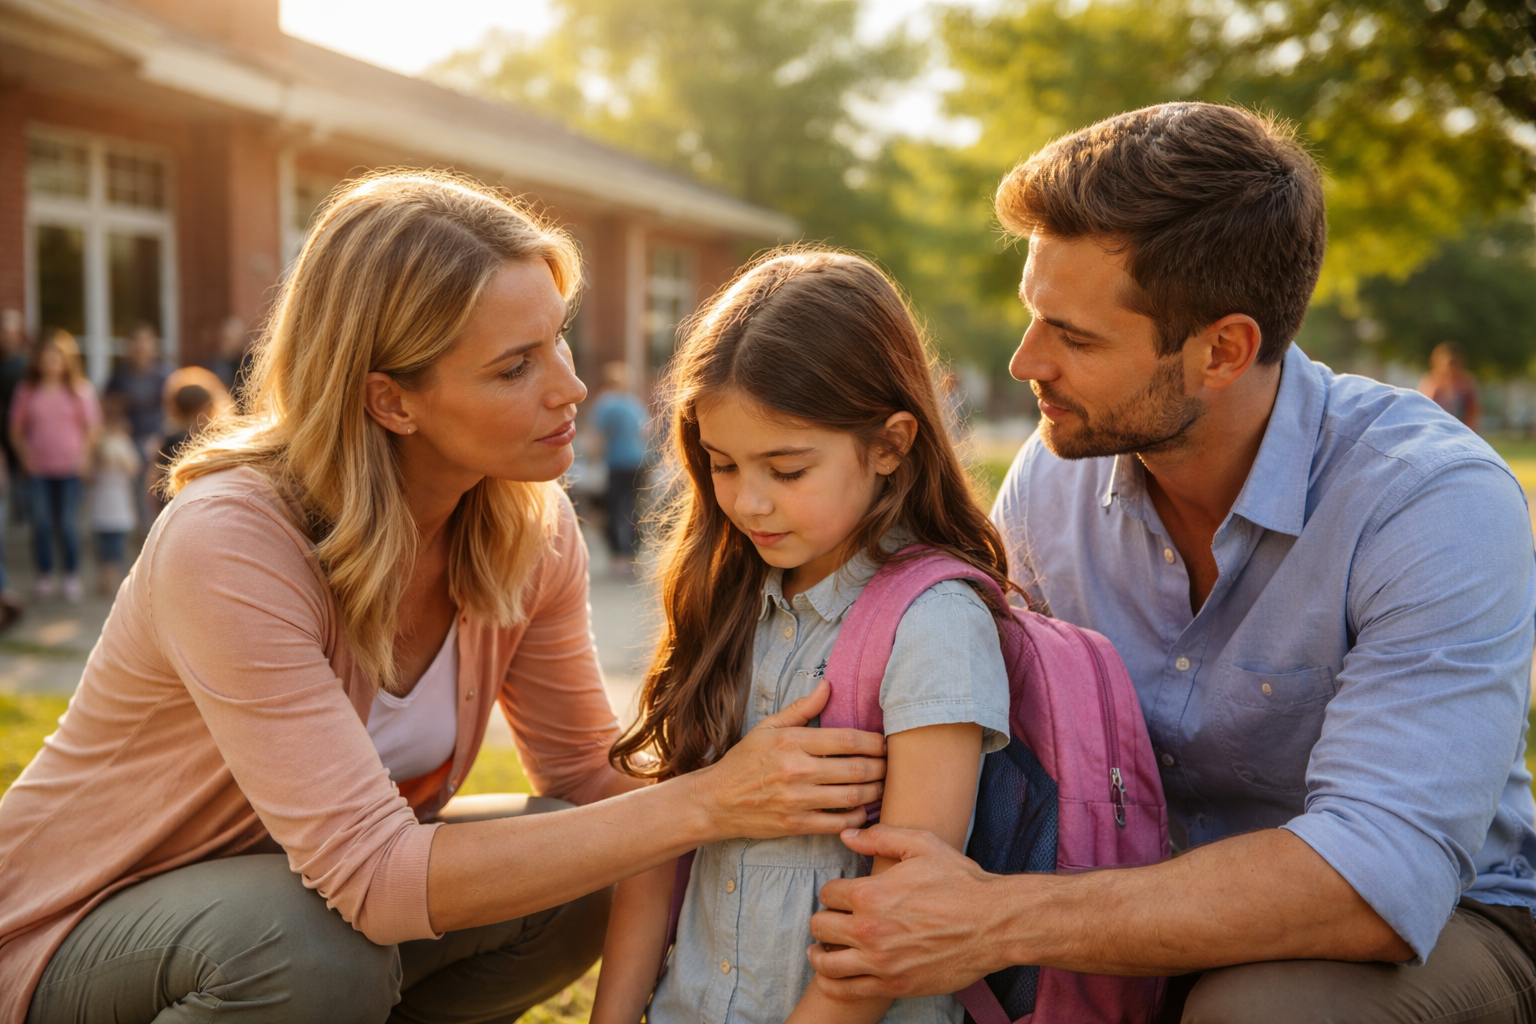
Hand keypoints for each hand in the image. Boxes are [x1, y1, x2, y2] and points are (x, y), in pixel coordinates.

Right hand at [685, 679, 885, 841]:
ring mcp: (797, 800)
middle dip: (882, 768)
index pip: (847, 739)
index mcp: (792, 742)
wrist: (715, 801)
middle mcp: (797, 770)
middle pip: (856, 769)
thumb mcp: (767, 728)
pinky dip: (856, 818)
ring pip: (852, 797)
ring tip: (884, 787)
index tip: (886, 743)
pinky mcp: (796, 825)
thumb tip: (828, 686)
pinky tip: (863, 810)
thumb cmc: (743, 761)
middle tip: (893, 766)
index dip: (874, 741)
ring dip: (875, 793)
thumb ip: (801, 708)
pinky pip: (838, 823)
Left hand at [807, 825, 1008, 999]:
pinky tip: (836, 972)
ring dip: (821, 952)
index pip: (827, 894)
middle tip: (836, 919)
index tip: (843, 896)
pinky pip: (844, 989)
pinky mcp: (893, 985)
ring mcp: (880, 961)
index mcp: (871, 893)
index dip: (834, 892)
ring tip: (824, 948)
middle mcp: (869, 929)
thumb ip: (880, 837)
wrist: (993, 924)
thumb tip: (847, 836)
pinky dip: (832, 982)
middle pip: (820, 926)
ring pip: (825, 962)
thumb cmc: (960, 882)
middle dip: (825, 920)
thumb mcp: (922, 845)